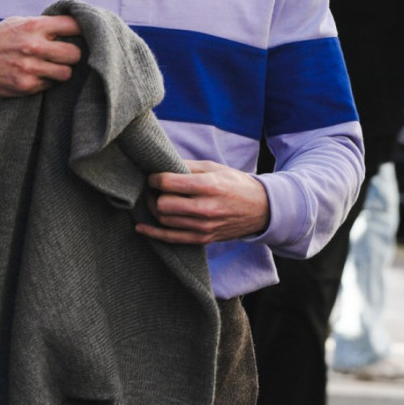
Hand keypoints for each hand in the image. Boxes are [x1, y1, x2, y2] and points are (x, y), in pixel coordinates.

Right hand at [0, 14, 82, 96]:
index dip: (82, 30)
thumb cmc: (1, 38)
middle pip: (75, 53)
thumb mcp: (19, 22)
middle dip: (72, 54)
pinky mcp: (26, 85)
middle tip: (66, 54)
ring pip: (66, 73)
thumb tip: (75, 27)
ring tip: (52, 66)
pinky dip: (47, 81)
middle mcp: (33, 46)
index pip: (73, 25)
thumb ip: (45, 24)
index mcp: (34, 26)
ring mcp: (30, 68)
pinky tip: (37, 75)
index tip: (84, 35)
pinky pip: (51, 85)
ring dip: (62, 70)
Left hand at [136, 160, 269, 244]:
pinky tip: (141, 227)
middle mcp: (206, 208)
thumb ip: (187, 167)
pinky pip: (172, 238)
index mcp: (209, 186)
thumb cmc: (236, 184)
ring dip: (154, 209)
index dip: (155, 178)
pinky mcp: (203, 239)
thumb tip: (161, 165)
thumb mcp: (215, 168)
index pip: (168, 183)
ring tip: (156, 200)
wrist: (261, 209)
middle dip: (153, 195)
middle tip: (154, 189)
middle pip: (163, 204)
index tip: (154, 176)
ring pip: (164, 220)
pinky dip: (153, 233)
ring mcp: (204, 227)